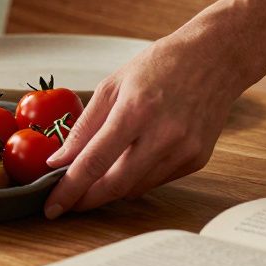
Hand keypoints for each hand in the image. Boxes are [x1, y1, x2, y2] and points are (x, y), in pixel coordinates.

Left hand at [41, 33, 244, 217]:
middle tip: (66, 203)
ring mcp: (184, 150)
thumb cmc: (160, 65)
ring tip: (93, 179)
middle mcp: (164, 135)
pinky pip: (156, 181)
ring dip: (109, 189)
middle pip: (115, 185)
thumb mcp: (111, 86)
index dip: (69, 189)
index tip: (52, 206)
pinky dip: (135, 179)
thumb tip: (59, 161)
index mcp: (136, 111)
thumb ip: (83, 127)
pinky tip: (128, 163)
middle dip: (86, 200)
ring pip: (135, 188)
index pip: (94, 162)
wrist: (214, 58)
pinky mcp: (197, 160)